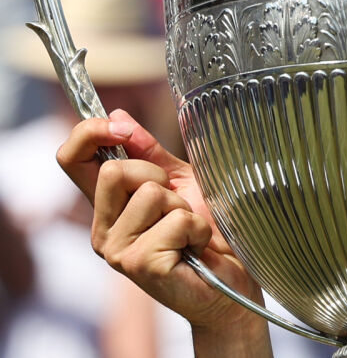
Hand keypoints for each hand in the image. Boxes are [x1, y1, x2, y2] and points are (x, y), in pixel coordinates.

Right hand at [57, 109, 271, 354]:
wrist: (233, 274)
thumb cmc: (208, 228)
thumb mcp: (180, 180)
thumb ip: (149, 152)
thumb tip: (118, 115)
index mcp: (108, 206)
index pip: (72, 159)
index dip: (90, 133)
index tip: (120, 128)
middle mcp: (103, 230)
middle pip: (114, 170)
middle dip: (157, 175)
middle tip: (177, 203)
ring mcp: (117, 251)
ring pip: (149, 194)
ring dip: (183, 206)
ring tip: (188, 229)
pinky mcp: (140, 266)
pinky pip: (174, 221)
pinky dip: (197, 227)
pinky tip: (195, 246)